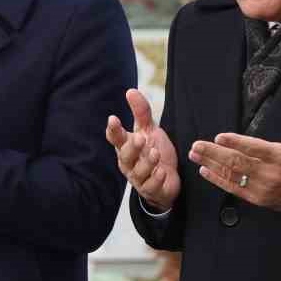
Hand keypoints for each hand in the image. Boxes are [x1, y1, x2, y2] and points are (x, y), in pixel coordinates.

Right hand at [106, 88, 180, 211]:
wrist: (167, 180)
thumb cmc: (153, 152)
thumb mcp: (149, 131)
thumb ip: (141, 113)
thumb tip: (130, 91)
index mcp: (126, 147)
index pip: (115, 138)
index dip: (113, 130)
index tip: (113, 118)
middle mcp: (129, 163)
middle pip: (125, 156)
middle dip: (131, 147)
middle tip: (140, 138)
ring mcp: (140, 178)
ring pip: (138, 172)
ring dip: (147, 163)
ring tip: (155, 153)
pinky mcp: (152, 189)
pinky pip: (151, 186)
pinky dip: (156, 179)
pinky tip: (162, 172)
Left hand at [190, 103, 280, 218]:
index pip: (255, 148)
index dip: (236, 143)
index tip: (219, 137)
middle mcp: (269, 173)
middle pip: (237, 162)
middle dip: (214, 153)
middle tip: (197, 145)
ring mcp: (262, 188)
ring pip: (232, 175)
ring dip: (211, 164)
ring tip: (195, 155)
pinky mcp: (258, 199)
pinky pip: (234, 189)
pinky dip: (218, 180)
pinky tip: (205, 171)